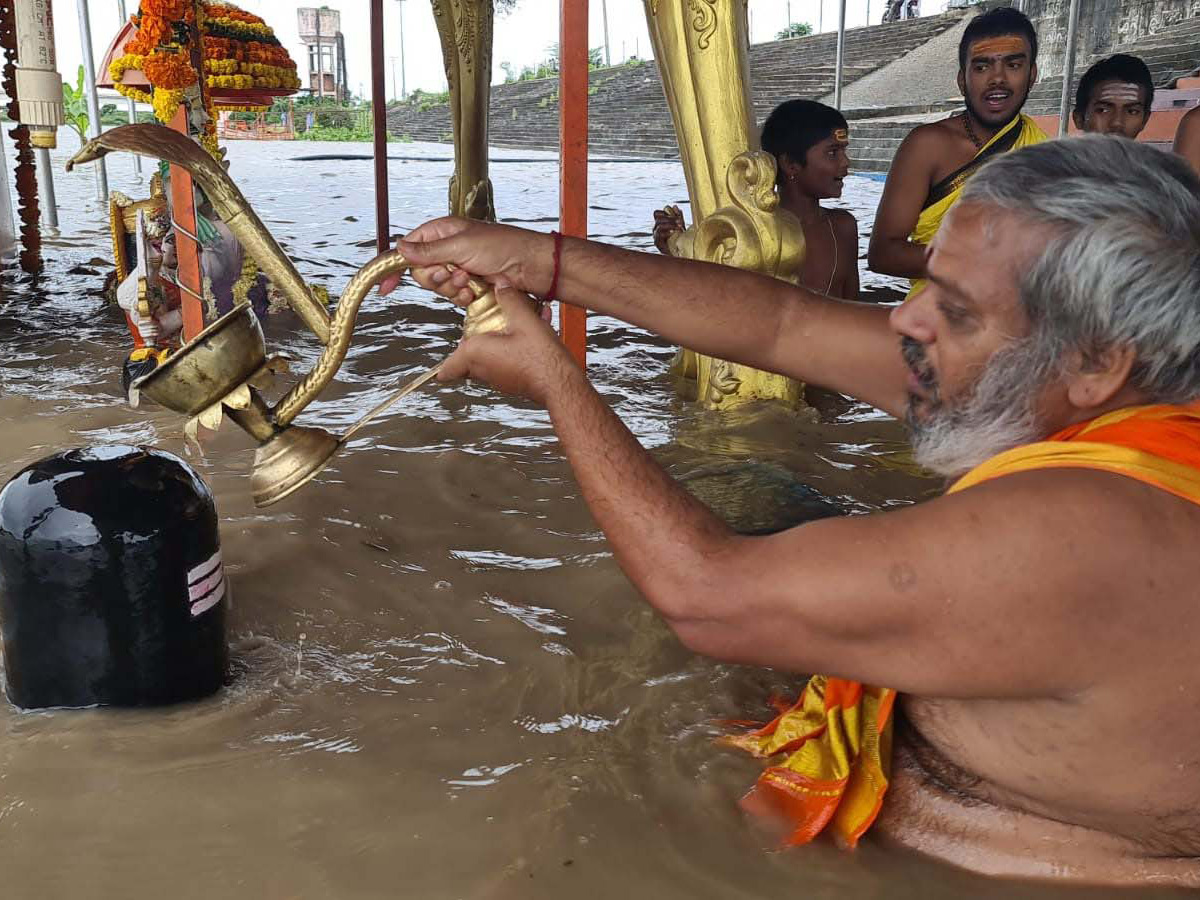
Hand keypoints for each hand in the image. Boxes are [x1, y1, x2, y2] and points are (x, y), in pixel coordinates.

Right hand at [378, 217, 553, 304]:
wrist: (529, 267)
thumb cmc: (502, 247)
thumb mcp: (461, 245)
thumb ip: (429, 250)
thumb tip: (400, 248)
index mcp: (441, 232)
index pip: (408, 248)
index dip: (395, 266)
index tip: (385, 286)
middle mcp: (446, 249)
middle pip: (421, 272)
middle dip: (435, 277)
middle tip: (452, 272)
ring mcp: (457, 268)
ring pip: (437, 287)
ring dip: (451, 288)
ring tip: (470, 280)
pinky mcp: (468, 285)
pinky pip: (452, 297)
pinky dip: (462, 297)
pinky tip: (475, 292)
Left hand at [437, 282, 578, 406]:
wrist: (560, 382)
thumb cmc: (539, 358)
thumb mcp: (523, 318)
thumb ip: (509, 299)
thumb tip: (501, 286)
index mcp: (476, 354)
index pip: (447, 368)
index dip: (441, 367)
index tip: (435, 370)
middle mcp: (483, 370)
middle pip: (466, 361)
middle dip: (472, 344)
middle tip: (480, 330)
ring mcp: (499, 379)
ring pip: (486, 362)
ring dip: (494, 346)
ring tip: (511, 329)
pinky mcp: (514, 382)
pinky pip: (505, 364)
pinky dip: (510, 352)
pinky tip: (529, 337)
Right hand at [652, 204, 685, 254]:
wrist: (680, 254)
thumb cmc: (680, 239)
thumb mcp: (680, 226)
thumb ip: (678, 216)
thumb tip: (674, 206)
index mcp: (660, 223)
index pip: (656, 213)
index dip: (664, 212)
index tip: (676, 215)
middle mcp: (656, 228)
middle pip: (657, 218)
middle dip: (670, 218)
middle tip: (680, 222)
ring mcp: (655, 236)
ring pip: (658, 225)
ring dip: (670, 225)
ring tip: (680, 228)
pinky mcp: (657, 243)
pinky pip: (658, 235)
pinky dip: (666, 232)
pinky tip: (673, 233)